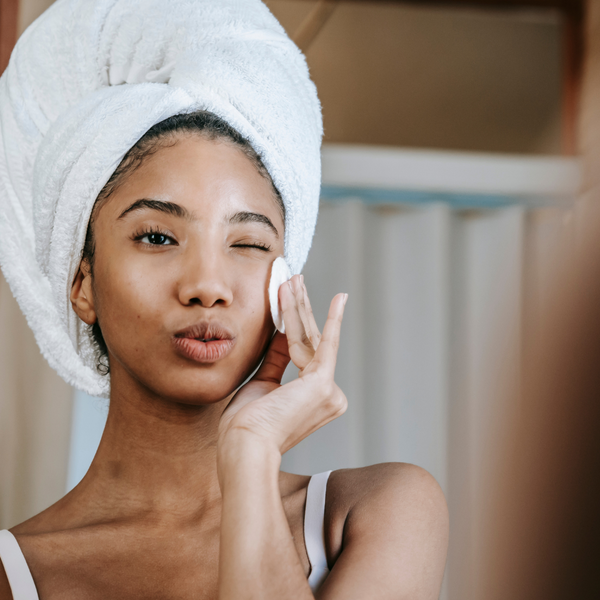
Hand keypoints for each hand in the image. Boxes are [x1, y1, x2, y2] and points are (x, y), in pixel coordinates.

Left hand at [217, 275, 347, 455]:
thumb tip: (285, 332)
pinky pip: (325, 343)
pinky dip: (332, 319)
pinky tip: (340, 299)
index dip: (295, 324)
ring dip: (299, 306)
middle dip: (300, 309)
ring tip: (293, 279)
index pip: (305, 353)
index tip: (291, 301)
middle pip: (311, 342)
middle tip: (294, 280)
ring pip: (311, 338)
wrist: (243, 445)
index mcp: (314, 399)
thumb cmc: (246, 424)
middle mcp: (330, 397)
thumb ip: (278, 358)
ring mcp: (329, 392)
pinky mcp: (323, 384)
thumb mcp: (262, 383)